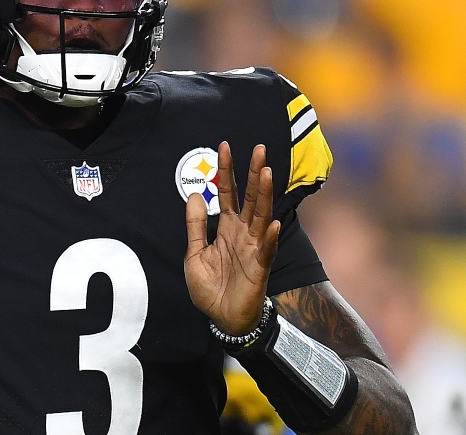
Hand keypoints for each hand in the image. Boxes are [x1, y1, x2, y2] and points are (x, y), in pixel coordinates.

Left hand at [184, 142, 280, 335]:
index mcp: (226, 228)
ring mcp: (254, 249)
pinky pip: (265, 250)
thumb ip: (195, 226)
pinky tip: (271, 223)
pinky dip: (269, 237)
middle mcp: (243, 233)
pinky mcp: (259, 268)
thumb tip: (195, 195)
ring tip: (266, 172)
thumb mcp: (194, 253)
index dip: (226, 171)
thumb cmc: (211, 287)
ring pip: (261, 216)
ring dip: (264, 195)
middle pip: (250, 197)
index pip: (228, 193)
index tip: (225, 146)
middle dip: (252, 173)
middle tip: (257, 148)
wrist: (221, 319)